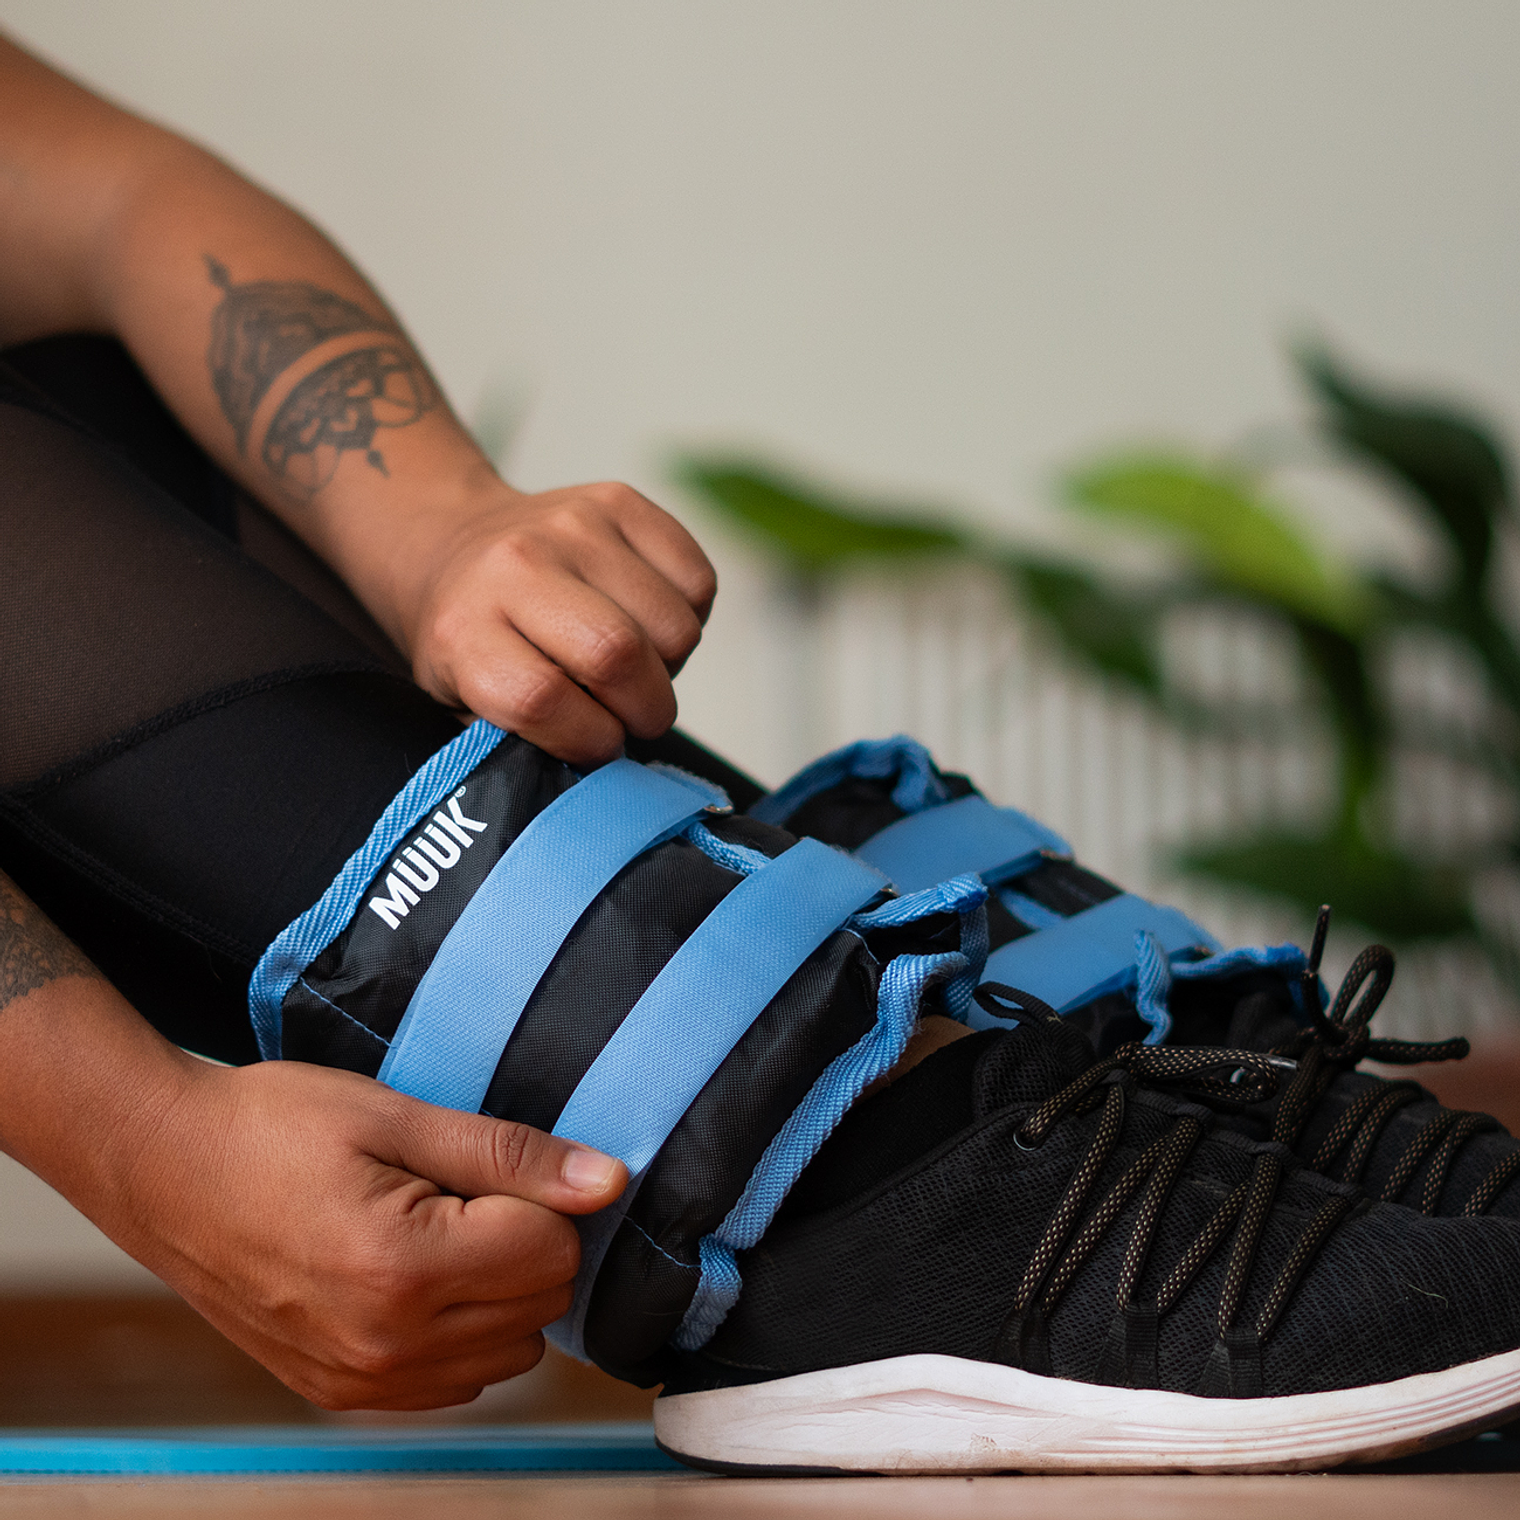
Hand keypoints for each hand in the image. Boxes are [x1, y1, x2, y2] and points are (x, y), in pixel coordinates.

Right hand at [112, 1059, 627, 1410]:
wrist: (161, 1166)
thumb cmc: (270, 1126)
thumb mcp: (398, 1116)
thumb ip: (511, 1156)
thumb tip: (607, 1182)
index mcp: (403, 1270)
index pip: (555, 1249)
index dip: (536, 1195)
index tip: (477, 1166)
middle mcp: (386, 1347)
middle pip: (541, 1304)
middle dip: (522, 1240)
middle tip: (448, 1191)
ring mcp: (361, 1382)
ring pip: (511, 1351)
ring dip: (497, 1290)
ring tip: (427, 1229)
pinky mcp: (341, 1394)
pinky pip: (457, 1382)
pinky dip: (460, 1330)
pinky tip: (411, 1275)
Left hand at [392, 479, 716, 764]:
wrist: (451, 547)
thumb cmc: (470, 640)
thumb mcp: (463, 703)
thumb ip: (521, 740)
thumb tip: (599, 777)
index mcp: (464, 630)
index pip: (540, 699)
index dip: (587, 739)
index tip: (596, 746)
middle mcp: (515, 566)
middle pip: (616, 653)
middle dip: (645, 709)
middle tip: (634, 718)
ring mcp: (571, 526)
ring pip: (674, 624)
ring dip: (670, 665)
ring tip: (635, 665)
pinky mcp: (619, 502)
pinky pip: (697, 581)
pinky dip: (690, 618)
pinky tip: (651, 623)